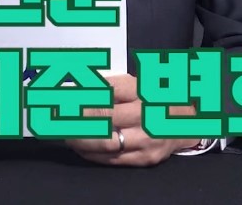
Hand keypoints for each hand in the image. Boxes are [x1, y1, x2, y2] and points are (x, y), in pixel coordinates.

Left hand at [66, 74, 199, 166]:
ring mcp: (146, 138)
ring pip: (105, 141)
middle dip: (73, 117)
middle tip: (52, 116)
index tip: (59, 97)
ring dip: (78, 138)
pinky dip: (90, 153)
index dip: (79, 95)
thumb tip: (74, 87)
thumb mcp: (137, 82)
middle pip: (102, 116)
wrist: (189, 122)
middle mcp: (146, 113)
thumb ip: (108, 84)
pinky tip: (78, 146)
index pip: (105, 91)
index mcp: (142, 89)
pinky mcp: (146, 158)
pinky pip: (111, 159)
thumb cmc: (156, 98)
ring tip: (61, 132)